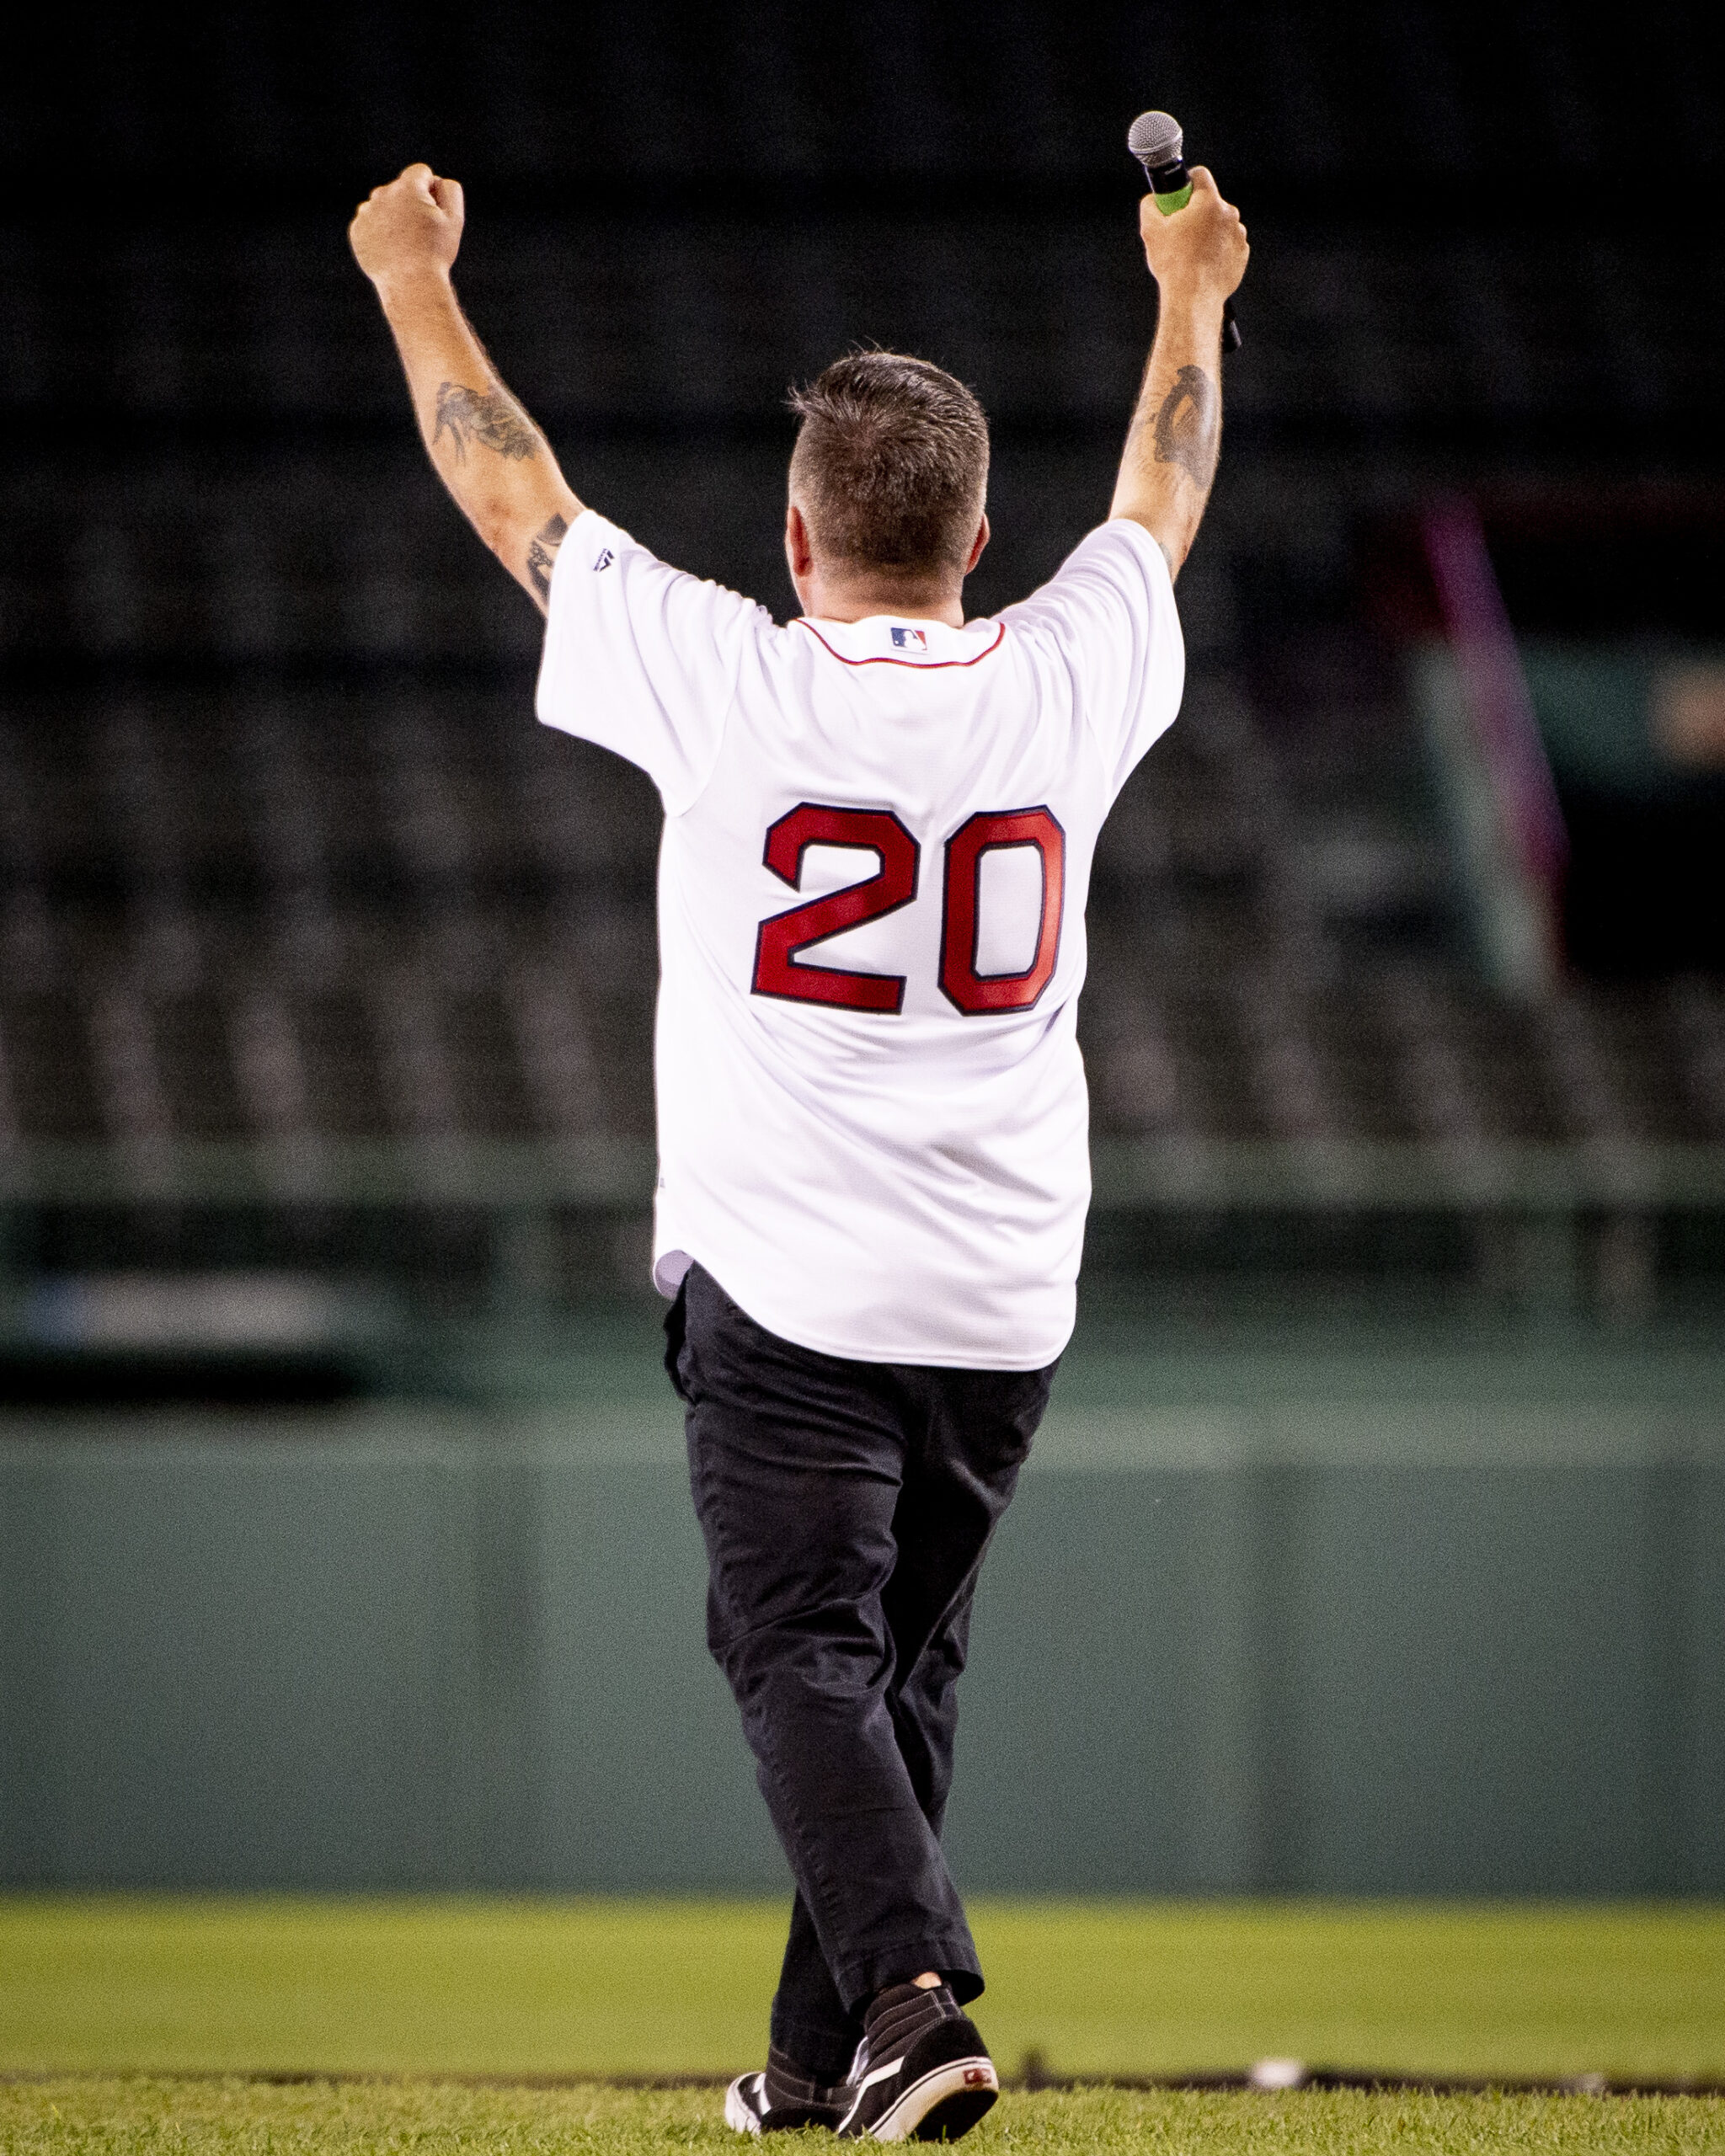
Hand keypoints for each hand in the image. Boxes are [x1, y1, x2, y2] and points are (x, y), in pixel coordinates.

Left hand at [350, 164, 464, 290]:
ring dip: (395, 216)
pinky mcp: (357, 230)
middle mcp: (383, 194)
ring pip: (384, 205)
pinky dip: (381, 233)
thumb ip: (450, 190)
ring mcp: (367, 212)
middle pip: (401, 189)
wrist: (410, 285)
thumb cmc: (435, 253)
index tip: (434, 213)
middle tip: (421, 235)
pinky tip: (392, 250)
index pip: (421, 172)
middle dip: (412, 204)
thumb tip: (436, 180)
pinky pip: (371, 223)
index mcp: (408, 187)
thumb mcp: (454, 220)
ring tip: (406, 243)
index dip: (432, 191)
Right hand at [1137, 166, 1247, 301]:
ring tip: (1191, 253)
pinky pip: (1227, 244)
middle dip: (1196, 213)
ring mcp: (1238, 235)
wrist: (1193, 299)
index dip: (1186, 183)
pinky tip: (1203, 263)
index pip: (1200, 175)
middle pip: (1210, 202)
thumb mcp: (1150, 230)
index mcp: (1209, 202)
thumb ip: (1150, 205)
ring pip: (1220, 224)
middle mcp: (1229, 214)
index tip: (1178, 198)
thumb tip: (1153, 201)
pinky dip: (1217, 250)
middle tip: (1179, 233)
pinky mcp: (1241, 254)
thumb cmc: (1174, 265)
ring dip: (1207, 232)